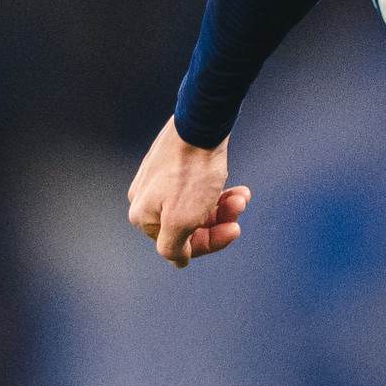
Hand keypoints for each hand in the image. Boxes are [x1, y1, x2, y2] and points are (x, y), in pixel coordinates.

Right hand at [125, 121, 250, 265]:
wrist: (200, 124)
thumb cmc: (191, 173)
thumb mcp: (181, 221)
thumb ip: (173, 248)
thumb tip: (177, 261)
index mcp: (143, 217)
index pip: (181, 245)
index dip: (211, 242)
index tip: (235, 230)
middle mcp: (146, 200)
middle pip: (189, 225)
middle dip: (220, 220)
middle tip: (241, 206)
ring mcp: (158, 182)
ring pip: (196, 207)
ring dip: (223, 206)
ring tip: (242, 196)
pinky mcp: (173, 166)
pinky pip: (197, 189)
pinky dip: (217, 191)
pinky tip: (238, 189)